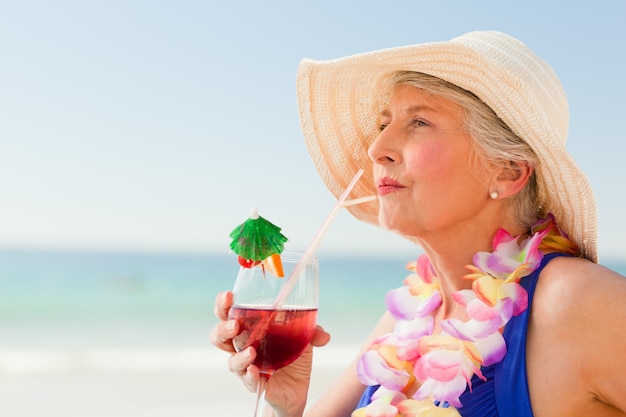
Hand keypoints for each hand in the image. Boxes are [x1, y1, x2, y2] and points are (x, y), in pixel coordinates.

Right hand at [210, 291, 330, 415]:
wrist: (296, 388)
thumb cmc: (291, 355)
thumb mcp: (304, 338)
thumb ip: (312, 331)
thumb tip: (323, 335)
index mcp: (249, 328)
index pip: (228, 313)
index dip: (223, 304)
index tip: (229, 296)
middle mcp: (242, 346)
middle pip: (219, 336)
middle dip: (223, 329)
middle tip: (235, 325)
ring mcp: (246, 366)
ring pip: (231, 361)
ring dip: (239, 356)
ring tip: (251, 351)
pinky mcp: (255, 383)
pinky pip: (247, 380)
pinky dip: (250, 375)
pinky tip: (255, 371)